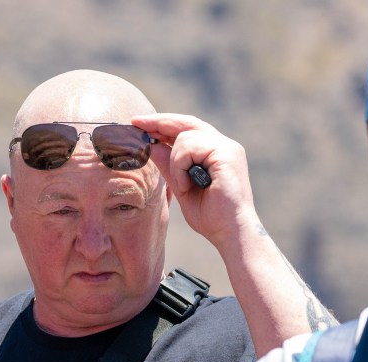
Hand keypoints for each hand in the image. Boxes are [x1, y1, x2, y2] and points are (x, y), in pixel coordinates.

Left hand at [132, 113, 257, 247]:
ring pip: (184, 137)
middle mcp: (224, 145)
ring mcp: (227, 147)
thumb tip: (151, 145)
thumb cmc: (211, 217)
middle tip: (136, 123)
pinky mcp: (227, 153)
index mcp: (216, 152)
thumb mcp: (182, 188)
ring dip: (174, 163)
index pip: (188, 129)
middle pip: (186, 122)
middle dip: (159, 122)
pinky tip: (188, 185)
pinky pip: (190, 148)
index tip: (140, 124)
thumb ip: (169, 166)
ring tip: (183, 186)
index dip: (164, 125)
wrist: (231, 233)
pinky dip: (181, 167)